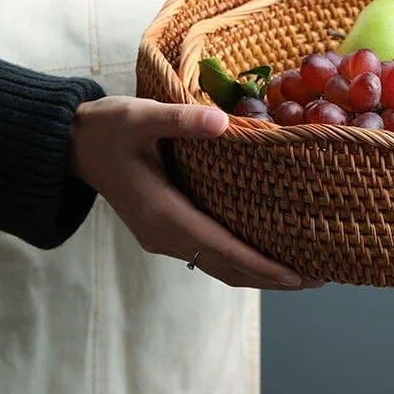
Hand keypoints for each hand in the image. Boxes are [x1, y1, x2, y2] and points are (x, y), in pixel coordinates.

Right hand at [69, 96, 320, 290]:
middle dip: (273, 277)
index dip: (263, 266)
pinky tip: (266, 252)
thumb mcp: (139, 116)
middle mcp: (165, 235)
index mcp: (163, 214)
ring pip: (219, 265)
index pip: (223, 249)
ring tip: (304, 272)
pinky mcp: (165, 230)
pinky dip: (241, 259)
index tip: (299, 276)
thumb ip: (179, 120)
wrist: (72, 145)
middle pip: (228, 268)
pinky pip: (210, 253)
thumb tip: (223, 123)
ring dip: (260, 273)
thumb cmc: (107, 128)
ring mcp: (164, 237)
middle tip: (320, 276)